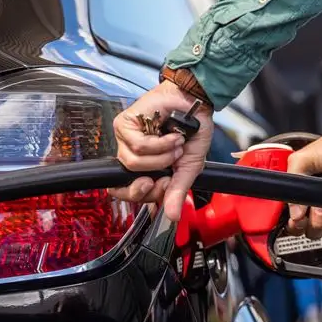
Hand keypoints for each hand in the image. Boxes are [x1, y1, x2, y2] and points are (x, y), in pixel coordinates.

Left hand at [108, 81, 213, 221]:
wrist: (196, 104)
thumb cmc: (192, 132)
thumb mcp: (188, 169)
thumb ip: (178, 192)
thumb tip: (173, 217)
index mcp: (145, 169)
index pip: (128, 193)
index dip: (143, 196)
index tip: (164, 186)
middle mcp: (132, 156)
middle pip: (126, 184)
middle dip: (151, 182)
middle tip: (168, 175)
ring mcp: (126, 140)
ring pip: (133, 164)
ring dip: (161, 157)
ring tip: (175, 145)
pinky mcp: (125, 125)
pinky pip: (137, 146)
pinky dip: (159, 144)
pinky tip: (169, 135)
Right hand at [286, 132, 321, 239]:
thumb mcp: (303, 159)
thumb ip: (292, 184)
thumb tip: (294, 213)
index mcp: (302, 193)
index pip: (293, 221)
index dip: (296, 225)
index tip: (300, 220)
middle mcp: (316, 203)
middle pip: (312, 230)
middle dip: (317, 220)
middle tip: (321, 207)